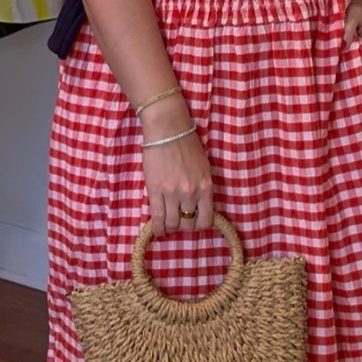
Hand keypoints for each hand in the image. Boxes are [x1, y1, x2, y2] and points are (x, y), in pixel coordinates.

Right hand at [140, 97, 213, 234]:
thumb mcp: (204, 167)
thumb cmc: (187, 144)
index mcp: (205, 187)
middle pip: (188, 223)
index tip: (194, 222)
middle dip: (184, 226)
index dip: (200, 225)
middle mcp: (190, 193)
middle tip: (179, 221)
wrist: (168, 130)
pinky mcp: (155, 191)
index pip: (206, 219)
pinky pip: (157, 217)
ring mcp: (172, 193)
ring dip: (170, 227)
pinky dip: (157, 228)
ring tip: (167, 226)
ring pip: (172, 223)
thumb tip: (197, 205)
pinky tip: (157, 231)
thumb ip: (202, 187)